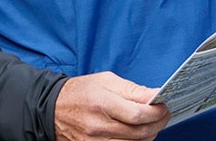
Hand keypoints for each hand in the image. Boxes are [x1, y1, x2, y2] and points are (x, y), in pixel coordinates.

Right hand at [54, 72, 169, 140]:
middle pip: (139, 133)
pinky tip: (137, 135)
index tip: (163, 106)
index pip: (137, 114)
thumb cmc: (80, 92)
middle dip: (158, 124)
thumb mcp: (105, 81)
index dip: (156, 112)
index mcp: (102, 103)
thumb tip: (155, 95)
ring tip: (151, 124)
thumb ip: (131, 89)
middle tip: (163, 115)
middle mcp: (98, 125)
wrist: (52, 109)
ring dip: (149, 136)